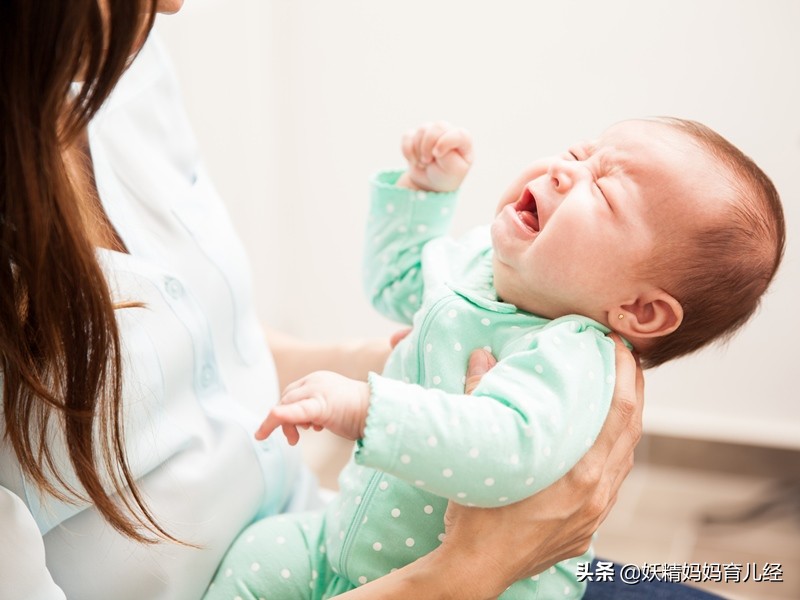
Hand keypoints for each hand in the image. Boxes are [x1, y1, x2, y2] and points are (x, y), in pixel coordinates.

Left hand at [255, 371, 369, 444]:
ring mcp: (317, 390)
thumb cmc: (359, 413)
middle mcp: (315, 381)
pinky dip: (280, 417)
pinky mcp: (321, 404)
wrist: (379, 412)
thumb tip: (303, 423)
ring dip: (284, 424)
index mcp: (317, 379)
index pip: (292, 393)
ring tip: (295, 439)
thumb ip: (316, 409)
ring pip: (287, 404)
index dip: (286, 410)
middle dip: (283, 420)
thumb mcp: (332, 407)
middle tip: (292, 439)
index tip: (290, 428)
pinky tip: (269, 424)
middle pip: (287, 398)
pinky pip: (295, 411)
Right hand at [398, 121, 472, 191]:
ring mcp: (432, 133)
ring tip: (423, 163)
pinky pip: (408, 136)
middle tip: (427, 161)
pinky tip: (413, 160)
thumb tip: (436, 144)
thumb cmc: (446, 177)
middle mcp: (449, 132)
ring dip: (418, 150)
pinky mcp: (417, 136)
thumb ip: (449, 156)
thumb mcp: (454, 171)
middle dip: (429, 146)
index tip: (437, 155)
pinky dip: (407, 150)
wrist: (429, 184)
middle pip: (438, 127)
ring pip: (422, 130)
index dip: (445, 142)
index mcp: (464, 141)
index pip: (458, 133)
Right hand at [434, 335, 643, 596]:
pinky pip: (612, 482)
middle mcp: (597, 494)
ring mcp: (595, 515)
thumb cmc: (475, 514)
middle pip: (631, 431)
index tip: (621, 345)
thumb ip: (481, 397)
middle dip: (634, 390)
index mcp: (579, 473)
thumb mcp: (481, 452)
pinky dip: (614, 453)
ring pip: (625, 459)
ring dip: (627, 422)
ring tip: (619, 393)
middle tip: (627, 358)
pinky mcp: (587, 529)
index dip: (626, 374)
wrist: (475, 570)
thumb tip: (481, 355)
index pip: (619, 412)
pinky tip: (602, 443)